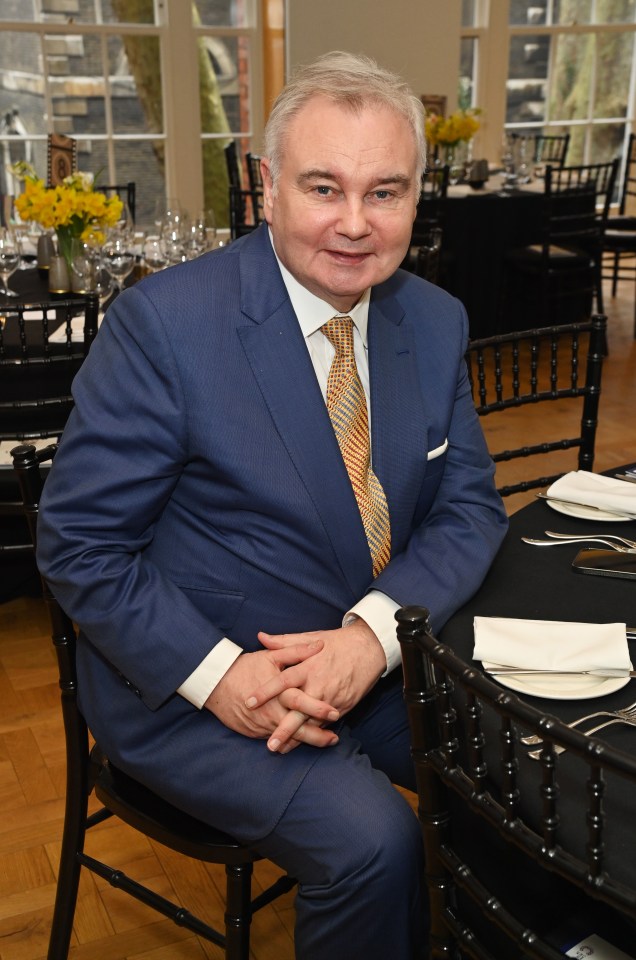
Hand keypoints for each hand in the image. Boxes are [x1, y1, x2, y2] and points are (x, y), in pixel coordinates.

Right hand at [204, 639, 339, 749]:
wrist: (215, 684)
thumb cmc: (246, 667)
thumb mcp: (271, 657)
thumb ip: (297, 651)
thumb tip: (320, 645)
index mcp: (278, 692)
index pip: (302, 703)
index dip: (319, 709)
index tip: (336, 713)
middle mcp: (271, 712)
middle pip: (297, 729)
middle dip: (317, 736)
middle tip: (334, 739)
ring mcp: (262, 725)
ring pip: (287, 738)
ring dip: (305, 740)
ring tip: (325, 741)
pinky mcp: (254, 732)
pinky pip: (274, 738)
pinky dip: (288, 741)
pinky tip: (301, 741)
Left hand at [246, 619, 385, 752]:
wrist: (369, 648)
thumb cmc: (337, 642)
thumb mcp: (311, 637)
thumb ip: (284, 642)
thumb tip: (261, 637)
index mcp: (309, 666)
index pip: (283, 681)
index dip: (266, 691)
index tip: (249, 702)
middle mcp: (319, 685)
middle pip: (299, 710)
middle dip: (284, 728)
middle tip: (270, 744)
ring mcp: (332, 698)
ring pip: (313, 722)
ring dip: (298, 737)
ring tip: (281, 750)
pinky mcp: (343, 706)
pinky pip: (326, 723)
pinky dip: (314, 733)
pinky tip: (301, 743)